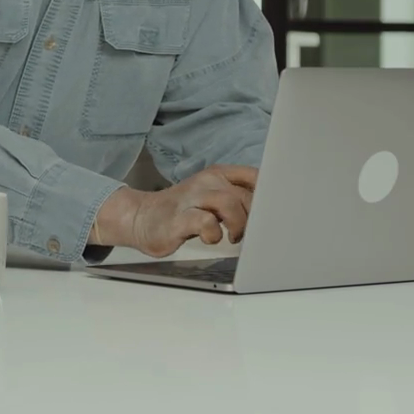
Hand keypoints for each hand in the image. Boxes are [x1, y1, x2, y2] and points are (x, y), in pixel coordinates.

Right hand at [91, 165, 257, 257]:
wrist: (142, 217)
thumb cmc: (183, 211)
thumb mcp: (212, 197)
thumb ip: (237, 198)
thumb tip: (270, 211)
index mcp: (218, 175)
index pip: (254, 176)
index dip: (269, 195)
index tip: (272, 213)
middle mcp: (207, 182)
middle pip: (246, 194)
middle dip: (254, 217)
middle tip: (248, 232)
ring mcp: (193, 198)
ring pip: (229, 203)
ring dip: (238, 224)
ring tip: (233, 236)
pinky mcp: (180, 218)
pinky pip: (206, 222)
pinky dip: (214, 233)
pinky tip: (210, 238)